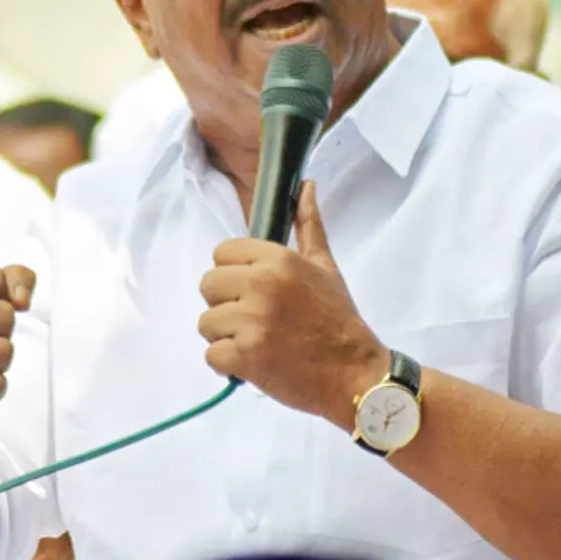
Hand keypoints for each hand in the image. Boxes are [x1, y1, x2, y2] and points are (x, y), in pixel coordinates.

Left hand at [198, 181, 386, 425]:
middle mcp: (261, 283)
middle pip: (208, 285)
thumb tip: (305, 185)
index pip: (221, 253)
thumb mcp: (326, 265)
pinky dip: (229, 365)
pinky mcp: (245, 357)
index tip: (254, 291)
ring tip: (259, 343)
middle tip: (256, 320)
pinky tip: (255, 363)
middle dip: (226, 305)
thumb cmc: (338, 318)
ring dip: (227, 337)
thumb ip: (308, 225)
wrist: (354, 374)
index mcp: (277, 258)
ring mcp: (251, 321)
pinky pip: (211, 355)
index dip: (234, 274)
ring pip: (206, 323)